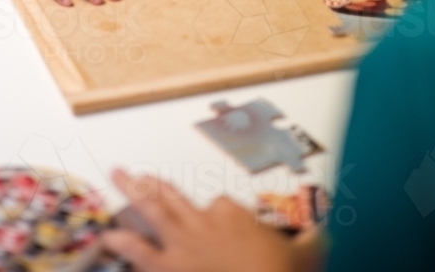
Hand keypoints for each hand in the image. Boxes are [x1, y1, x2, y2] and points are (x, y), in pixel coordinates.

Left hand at [102, 170, 299, 271]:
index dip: (221, 212)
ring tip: (116, 177)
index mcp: (235, 216)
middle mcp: (205, 224)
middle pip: (174, 196)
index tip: (224, 218)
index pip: (223, 205)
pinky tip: (107, 235)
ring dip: (132, 194)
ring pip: (153, 212)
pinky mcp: (170, 269)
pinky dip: (124, 245)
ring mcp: (184, 246)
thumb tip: (327, 235)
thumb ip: (312, 243)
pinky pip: (142, 254)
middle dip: (152, 184)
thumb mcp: (306, 257)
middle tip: (134, 172)